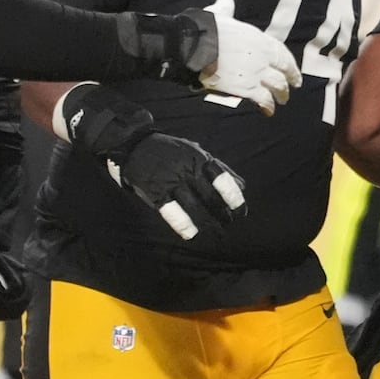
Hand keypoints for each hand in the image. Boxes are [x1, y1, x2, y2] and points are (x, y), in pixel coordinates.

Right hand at [108, 132, 245, 239]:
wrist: (136, 144)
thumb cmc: (172, 152)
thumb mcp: (197, 152)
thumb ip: (219, 168)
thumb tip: (242, 186)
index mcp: (199, 158)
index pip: (222, 179)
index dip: (233, 196)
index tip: (241, 210)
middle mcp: (187, 170)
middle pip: (210, 196)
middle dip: (222, 214)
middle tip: (229, 224)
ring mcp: (170, 181)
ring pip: (193, 206)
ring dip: (207, 222)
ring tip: (216, 233)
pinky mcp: (155, 192)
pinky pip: (171, 211)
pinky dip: (182, 224)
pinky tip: (191, 234)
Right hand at [198, 0, 301, 114]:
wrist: (193, 46)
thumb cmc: (204, 29)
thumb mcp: (219, 14)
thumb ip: (226, 7)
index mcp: (257, 38)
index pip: (281, 52)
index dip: (289, 62)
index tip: (293, 69)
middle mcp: (261, 55)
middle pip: (284, 70)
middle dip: (291, 79)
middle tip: (293, 86)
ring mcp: (256, 72)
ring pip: (278, 86)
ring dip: (281, 94)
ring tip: (281, 101)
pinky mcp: (246, 88)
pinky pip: (263, 99)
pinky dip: (268, 106)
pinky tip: (268, 111)